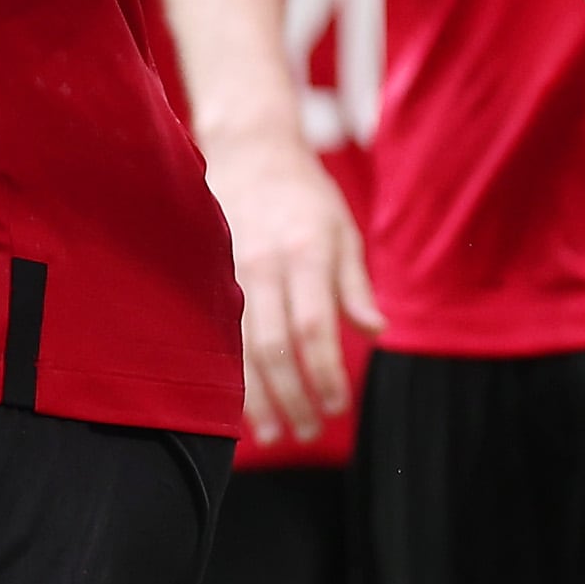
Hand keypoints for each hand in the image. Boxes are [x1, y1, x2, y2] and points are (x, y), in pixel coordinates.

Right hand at [209, 129, 381, 448]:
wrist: (248, 149)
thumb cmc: (304, 193)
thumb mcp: (342, 229)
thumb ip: (354, 285)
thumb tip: (375, 332)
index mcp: (305, 254)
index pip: (315, 330)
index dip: (327, 375)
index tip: (339, 407)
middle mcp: (264, 266)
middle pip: (275, 349)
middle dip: (292, 399)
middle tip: (308, 433)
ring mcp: (230, 273)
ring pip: (240, 349)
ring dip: (258, 399)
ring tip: (275, 434)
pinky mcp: (209, 278)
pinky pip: (219, 336)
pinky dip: (232, 375)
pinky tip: (242, 402)